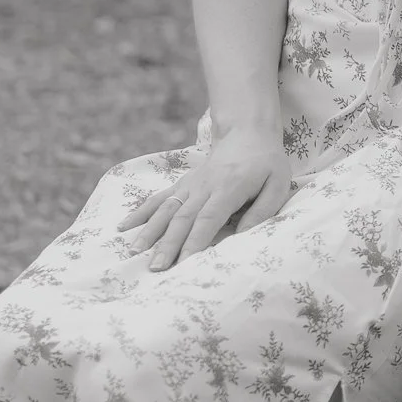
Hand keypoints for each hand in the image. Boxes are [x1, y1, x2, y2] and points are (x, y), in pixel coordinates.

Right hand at [119, 125, 291, 270]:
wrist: (247, 133)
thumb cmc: (267, 163)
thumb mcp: (278, 184)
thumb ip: (262, 210)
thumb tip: (242, 236)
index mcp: (229, 187)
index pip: (208, 219)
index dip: (194, 241)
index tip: (183, 264)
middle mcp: (204, 186)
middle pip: (182, 218)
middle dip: (168, 244)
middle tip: (156, 268)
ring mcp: (190, 184)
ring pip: (166, 209)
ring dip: (150, 231)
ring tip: (135, 252)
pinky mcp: (182, 183)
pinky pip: (159, 198)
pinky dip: (140, 212)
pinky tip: (123, 227)